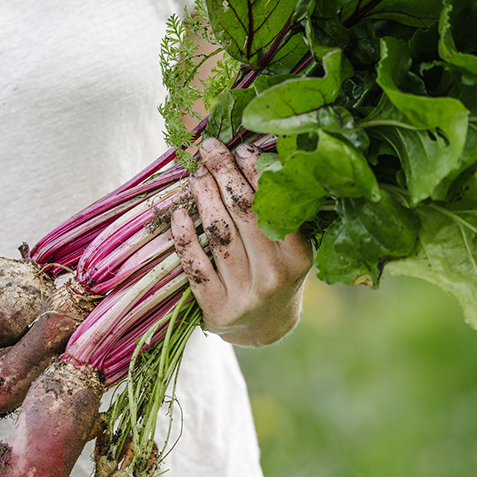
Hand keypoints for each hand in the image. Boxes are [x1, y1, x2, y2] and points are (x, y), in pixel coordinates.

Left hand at [171, 138, 312, 346]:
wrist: (265, 328)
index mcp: (298, 256)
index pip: (275, 206)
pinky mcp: (216, 309)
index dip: (256, 173)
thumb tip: (253, 154)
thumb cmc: (275, 274)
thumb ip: (279, 212)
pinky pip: (196, 266)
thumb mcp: (290, 247)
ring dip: (204, 197)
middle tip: (210, 149)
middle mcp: (273, 276)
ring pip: (220, 235)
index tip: (240, 147)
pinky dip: (185, 237)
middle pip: (244, 214)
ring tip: (196, 173)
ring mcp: (244, 295)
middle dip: (224, 174)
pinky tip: (178, 214)